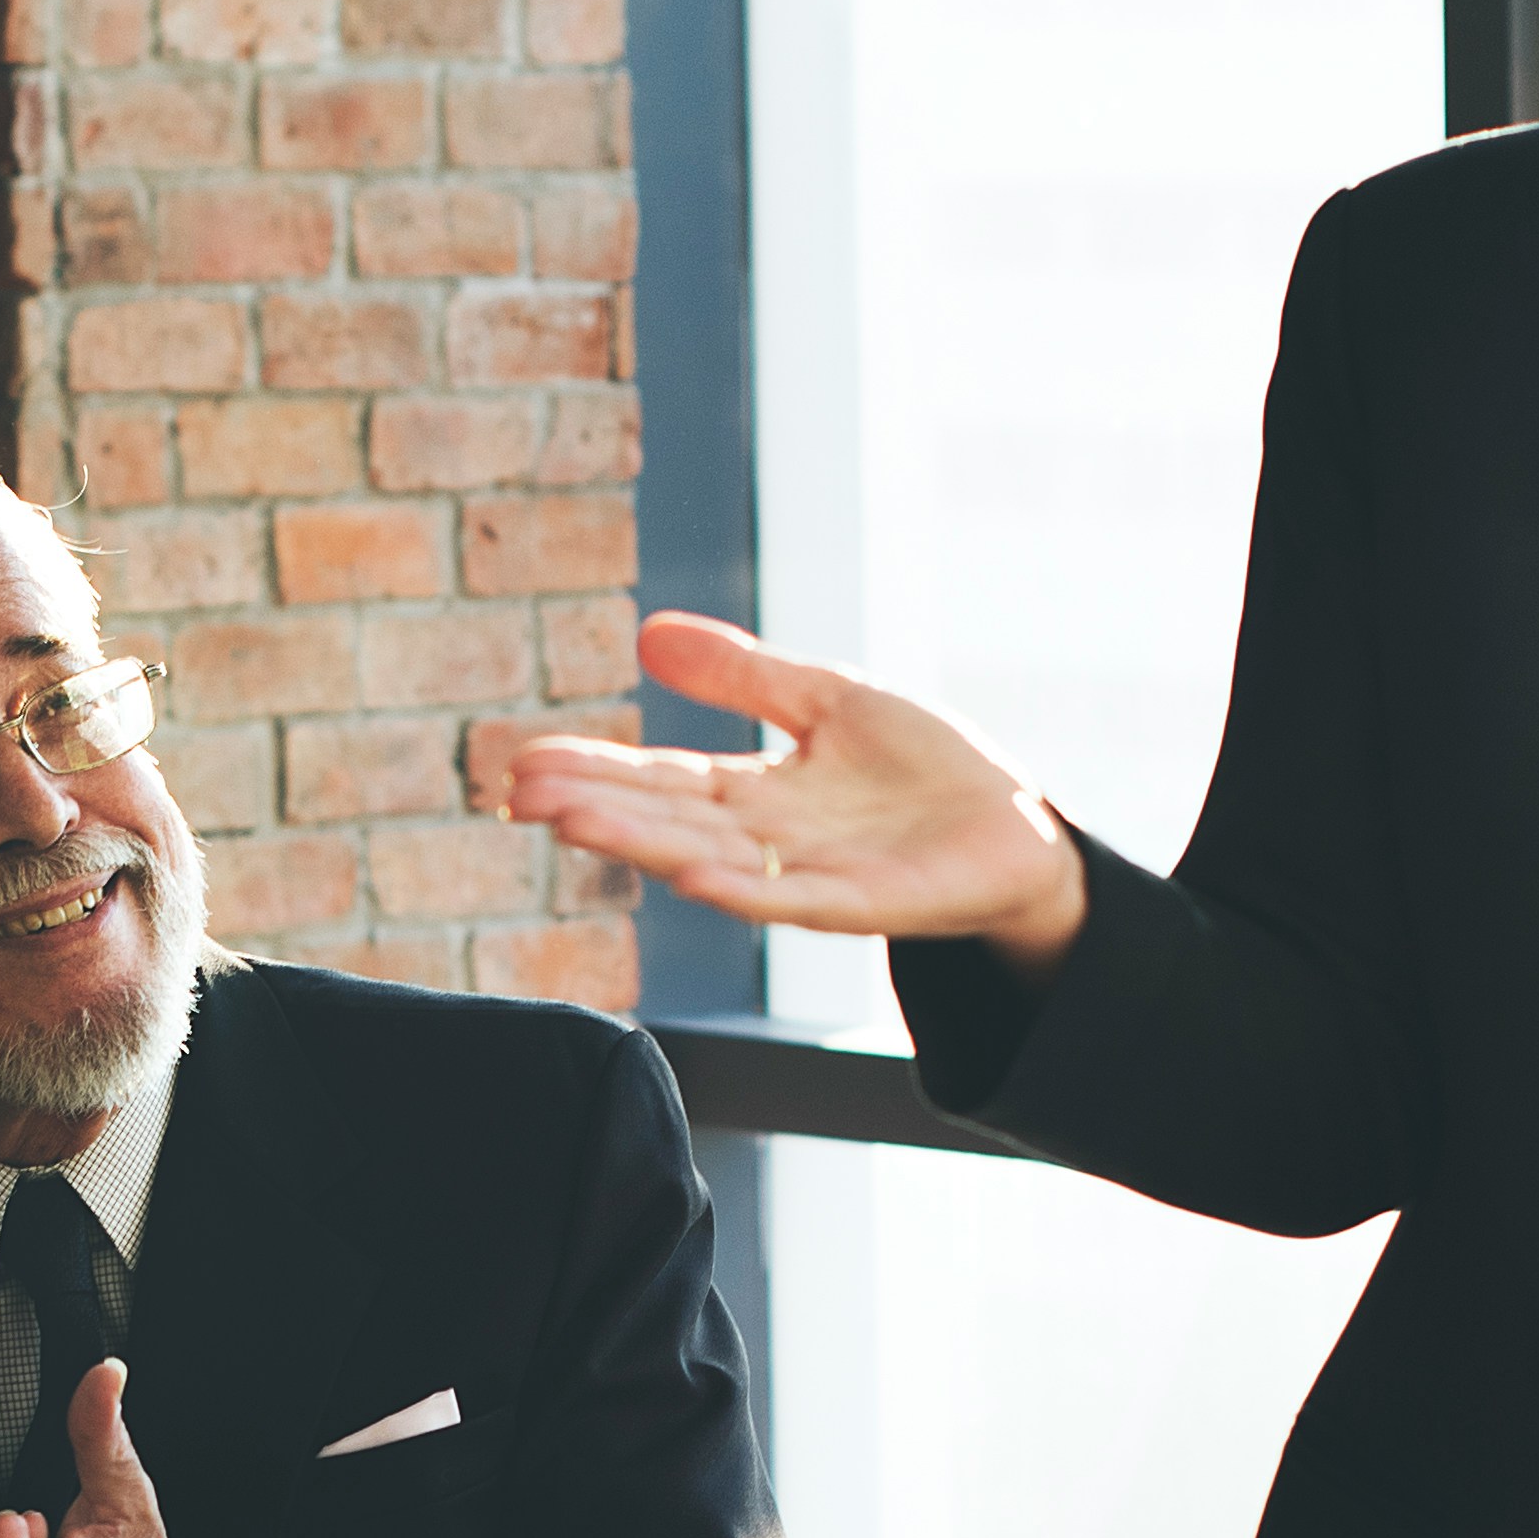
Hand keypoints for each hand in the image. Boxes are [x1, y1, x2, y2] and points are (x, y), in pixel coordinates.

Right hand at [492, 615, 1092, 983]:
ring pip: (712, 858)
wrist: (1018, 828)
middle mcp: (769, 839)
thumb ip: (745, 675)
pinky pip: (797, 898)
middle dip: (596, 805)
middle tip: (520, 791)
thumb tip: (649, 633)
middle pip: (668, 820)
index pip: (659, 778)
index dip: (594, 769)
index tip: (523, 760)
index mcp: (756, 792)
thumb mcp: (827, 699)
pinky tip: (694, 875)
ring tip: (575, 823)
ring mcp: (812, 875)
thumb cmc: (925, 767)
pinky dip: (747, 889)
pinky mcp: (868, 903)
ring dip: (644, 844)